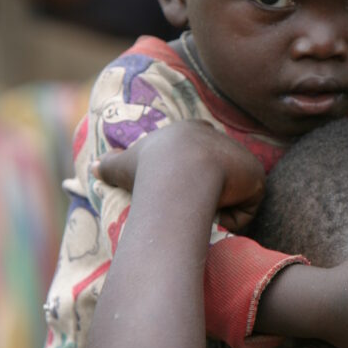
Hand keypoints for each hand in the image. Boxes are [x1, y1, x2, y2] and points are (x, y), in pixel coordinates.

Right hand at [94, 121, 265, 233]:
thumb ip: (109, 165)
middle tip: (192, 205)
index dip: (194, 170)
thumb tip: (92, 168)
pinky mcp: (255, 175)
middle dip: (209, 190)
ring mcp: (240, 156)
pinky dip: (233, 216)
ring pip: (232, 193)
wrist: (180, 175)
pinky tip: (217, 211)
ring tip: (200, 207)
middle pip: (219, 172)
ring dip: (218, 206)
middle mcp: (219, 138)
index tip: (184, 187)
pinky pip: (246, 208)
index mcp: (190, 131)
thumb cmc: (149, 169)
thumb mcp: (124, 164)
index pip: (199, 150)